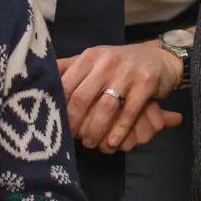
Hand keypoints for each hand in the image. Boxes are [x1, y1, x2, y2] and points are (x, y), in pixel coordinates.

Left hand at [58, 43, 184, 152]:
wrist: (160, 57)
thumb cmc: (120, 63)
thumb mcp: (94, 61)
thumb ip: (70, 69)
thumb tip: (40, 82)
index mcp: (89, 57)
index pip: (66, 84)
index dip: (59, 107)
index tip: (54, 124)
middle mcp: (106, 62)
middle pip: (82, 97)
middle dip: (74, 122)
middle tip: (71, 138)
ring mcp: (127, 72)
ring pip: (106, 106)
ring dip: (96, 129)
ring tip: (90, 143)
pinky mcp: (145, 83)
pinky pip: (129, 111)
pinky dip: (119, 130)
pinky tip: (113, 142)